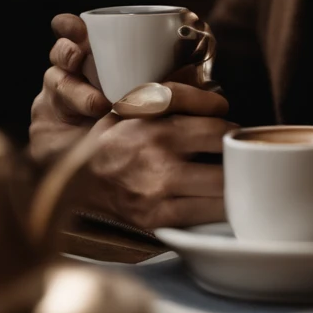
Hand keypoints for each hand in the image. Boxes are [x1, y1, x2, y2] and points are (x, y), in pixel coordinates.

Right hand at [30, 13, 234, 228]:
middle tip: (236, 156)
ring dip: (232, 184)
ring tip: (230, 177)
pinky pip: (204, 216)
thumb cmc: (111, 135)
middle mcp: (160, 162)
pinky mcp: (156, 219)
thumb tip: (217, 95)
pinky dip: (217, 208)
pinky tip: (214, 199)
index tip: (229, 130)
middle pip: (226, 161)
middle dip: (236, 158)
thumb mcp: (138, 102)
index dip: (231, 128)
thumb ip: (178, 93)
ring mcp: (158, 195)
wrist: (76, 177)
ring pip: (222, 193)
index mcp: (158, 128)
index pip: (219, 126)